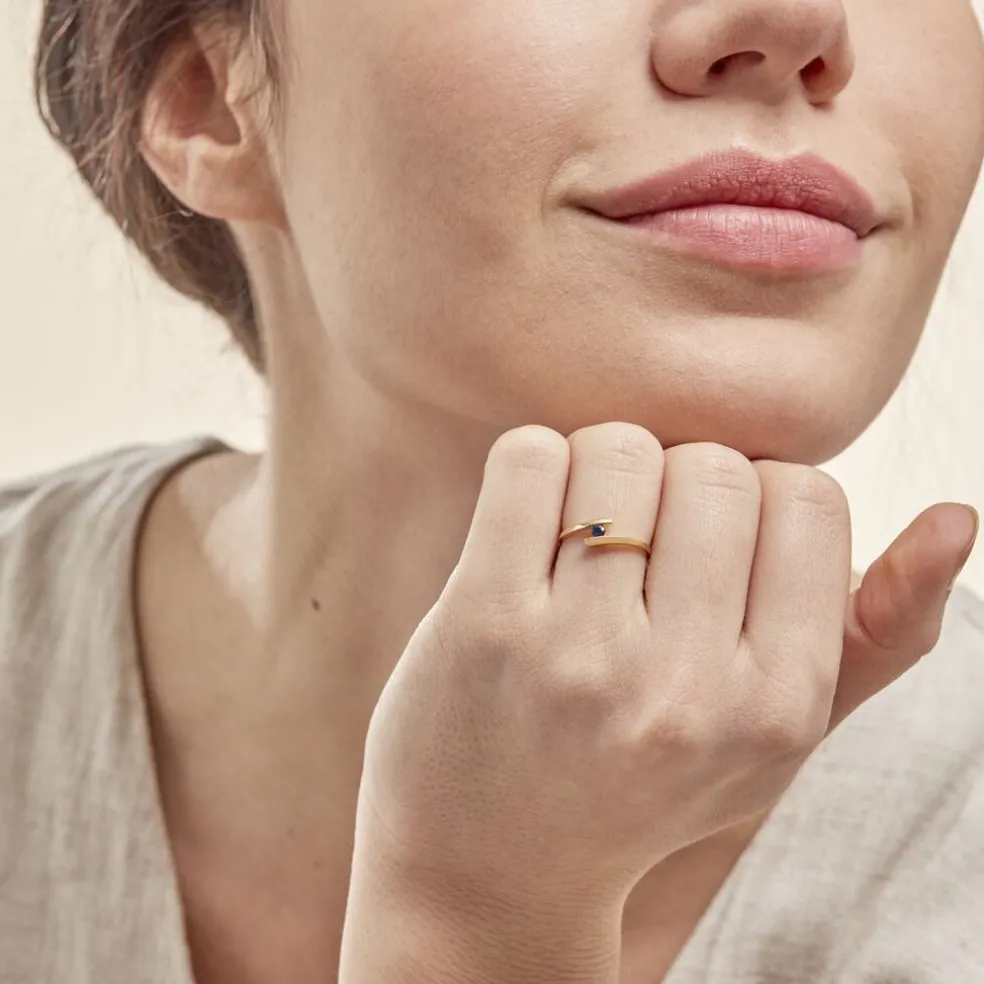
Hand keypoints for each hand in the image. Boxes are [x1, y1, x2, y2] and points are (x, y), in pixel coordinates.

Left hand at [350, 423, 977, 924]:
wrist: (496, 864)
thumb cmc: (645, 779)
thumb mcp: (773, 733)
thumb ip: (876, 633)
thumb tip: (958, 516)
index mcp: (777, 706)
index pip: (806, 497)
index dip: (758, 501)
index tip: (714, 547)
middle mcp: (683, 686)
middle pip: (712, 465)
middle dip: (679, 482)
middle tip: (643, 546)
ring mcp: (577, 654)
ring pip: (619, 447)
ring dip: (602, 471)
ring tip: (586, 540)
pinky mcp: (480, 623)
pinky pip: (528, 457)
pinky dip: (533, 466)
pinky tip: (527, 526)